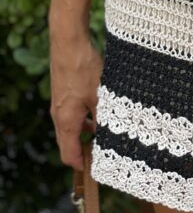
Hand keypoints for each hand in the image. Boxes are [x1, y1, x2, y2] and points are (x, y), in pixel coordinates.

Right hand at [49, 32, 103, 170]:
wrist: (69, 43)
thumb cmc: (84, 69)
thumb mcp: (100, 96)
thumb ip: (104, 118)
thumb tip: (113, 136)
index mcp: (66, 121)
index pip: (69, 155)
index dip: (82, 165)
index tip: (97, 169)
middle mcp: (59, 115)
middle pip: (68, 144)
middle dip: (84, 151)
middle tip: (104, 154)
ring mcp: (60, 104)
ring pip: (71, 128)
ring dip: (86, 133)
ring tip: (107, 133)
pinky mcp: (64, 93)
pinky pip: (72, 114)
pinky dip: (84, 119)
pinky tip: (100, 111)